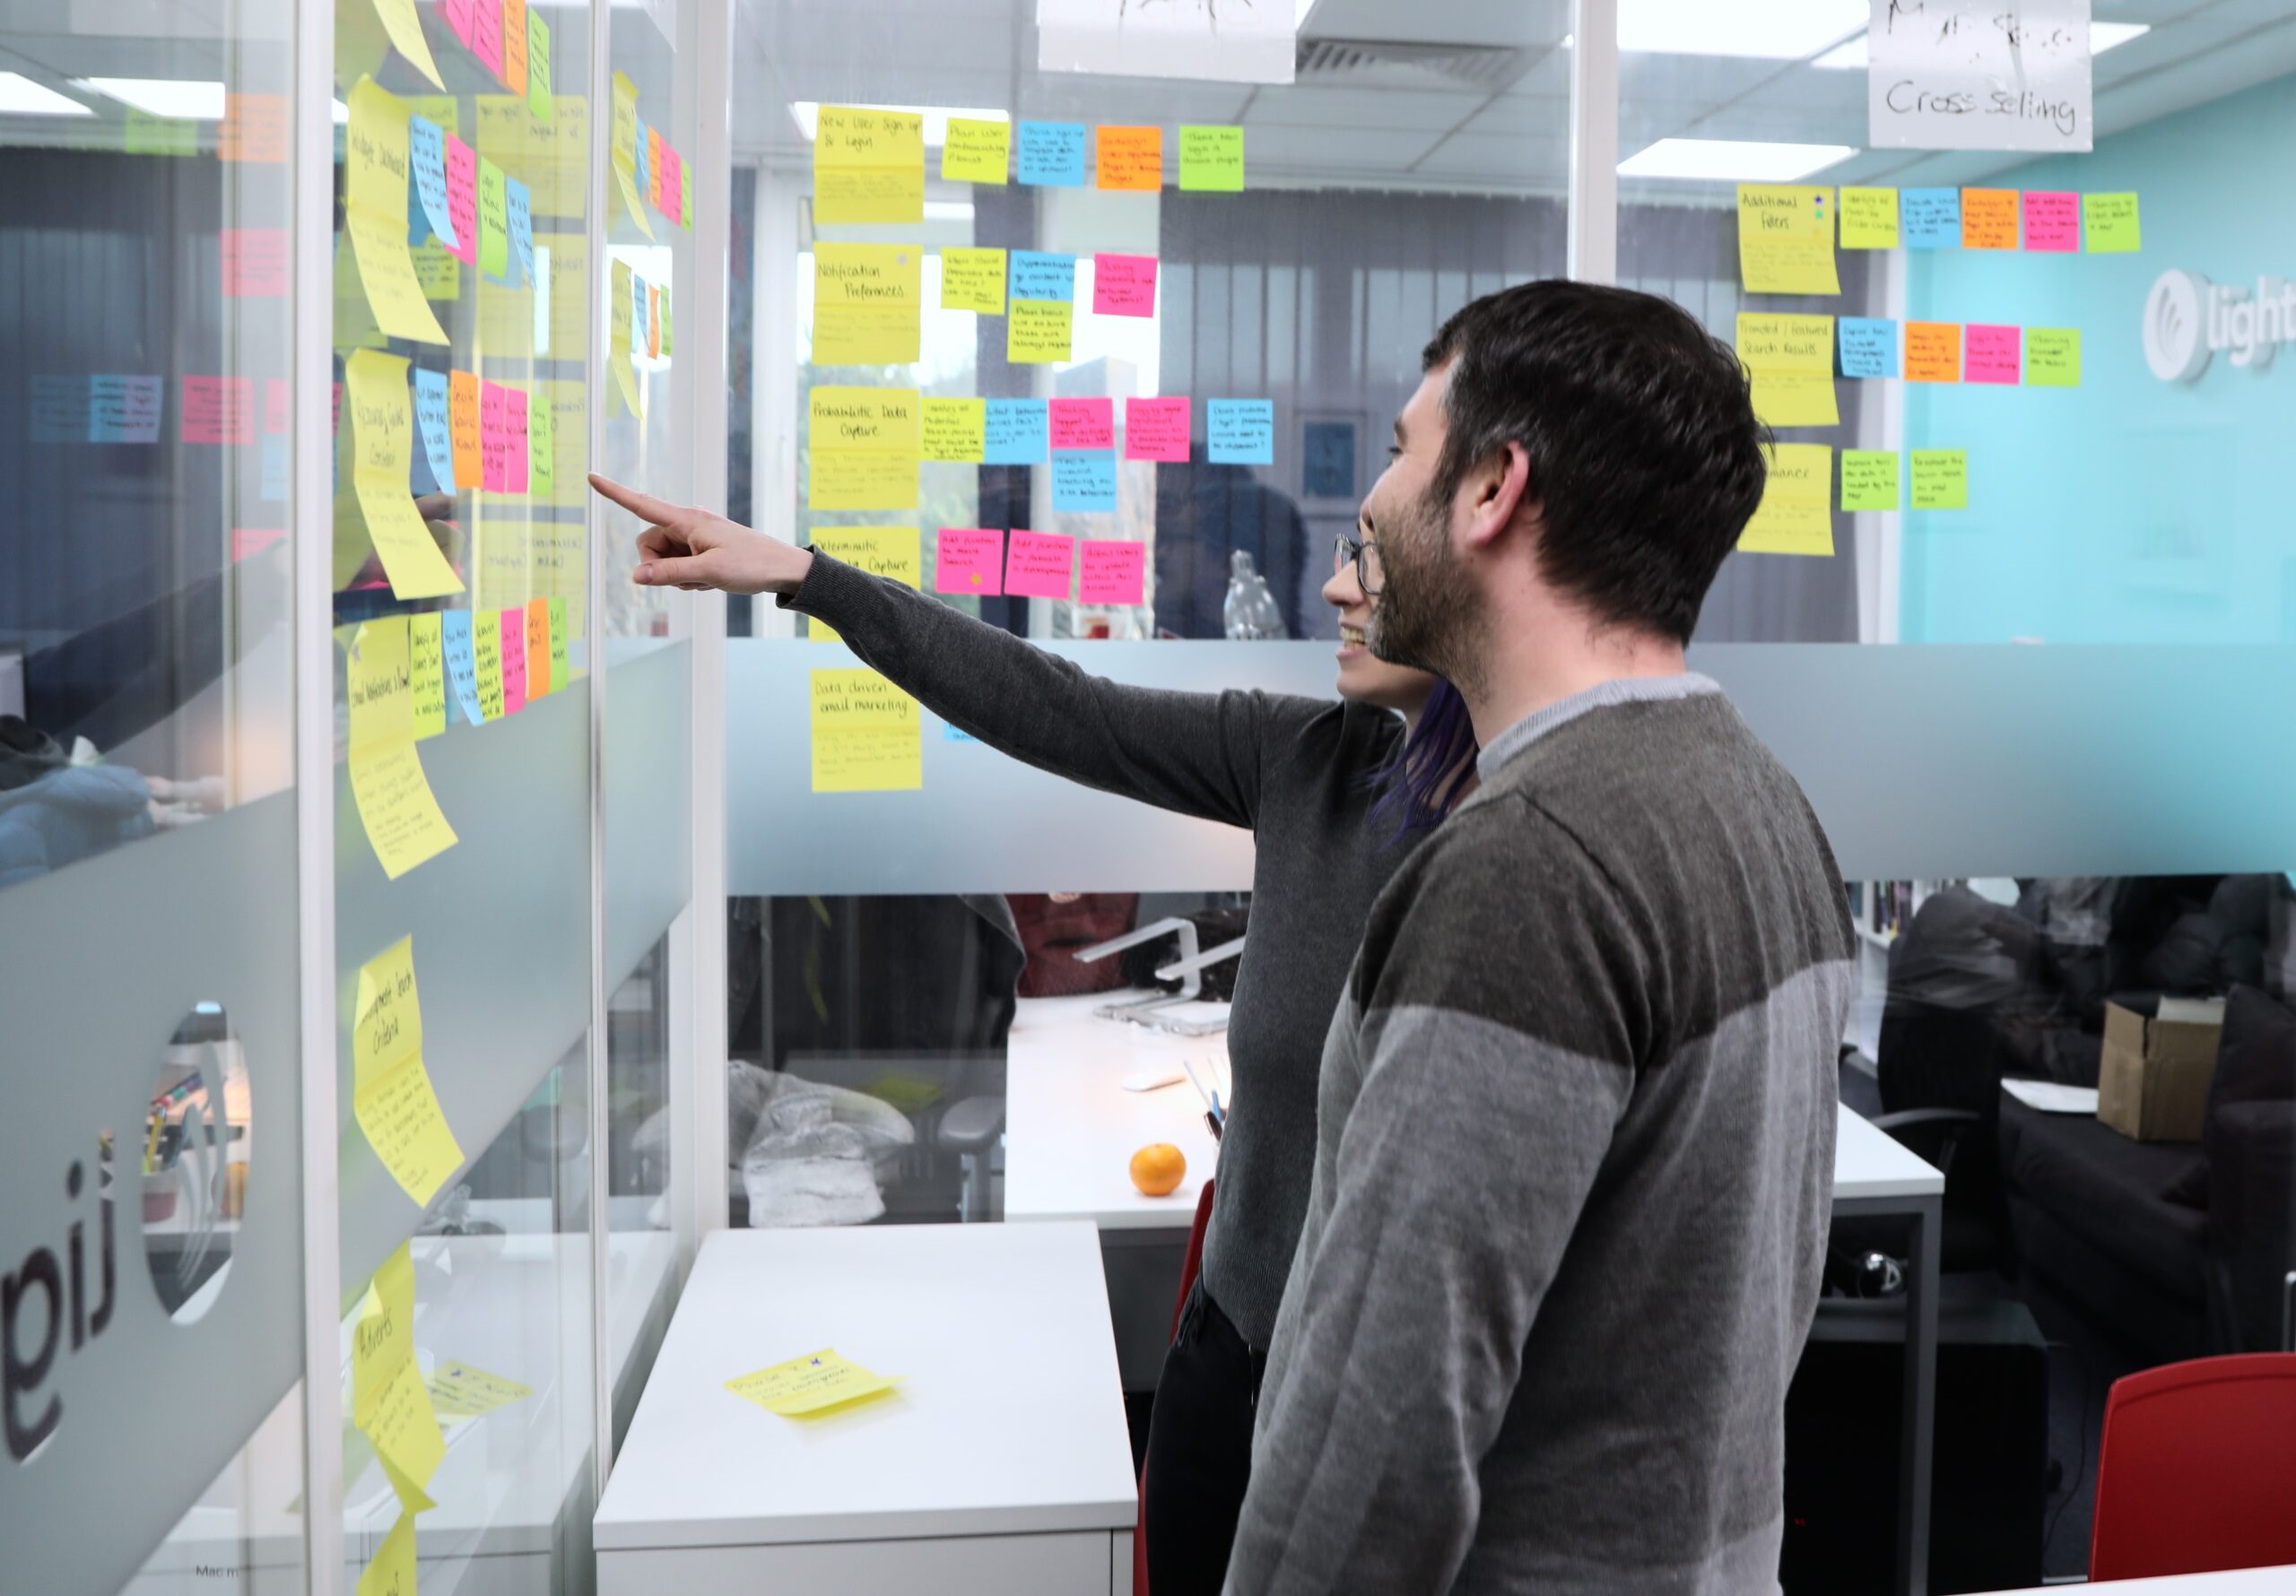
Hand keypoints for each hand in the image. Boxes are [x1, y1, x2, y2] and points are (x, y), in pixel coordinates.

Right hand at [588, 473, 813, 595]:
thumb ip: (669, 574)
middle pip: (648, 545)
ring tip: (707, 579)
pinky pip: (679, 565)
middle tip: (690, 578)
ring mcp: (693, 537)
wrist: (782, 568)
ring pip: (663, 559)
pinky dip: (689, 577)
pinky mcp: (700, 549)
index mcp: (686, 520)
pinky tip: (710, 580)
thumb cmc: (750, 565)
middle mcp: (687, 524)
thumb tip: (635, 577)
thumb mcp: (708, 572)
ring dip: (677, 575)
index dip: (614, 492)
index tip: (591, 477)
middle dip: (659, 567)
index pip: (641, 504)